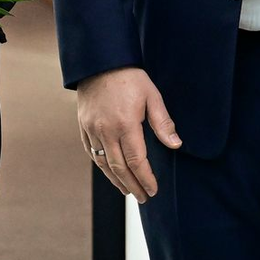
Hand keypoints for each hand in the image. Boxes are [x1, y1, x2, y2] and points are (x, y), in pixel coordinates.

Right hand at [77, 67, 180, 202]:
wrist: (99, 62)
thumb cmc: (129, 77)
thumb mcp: (152, 95)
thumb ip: (163, 122)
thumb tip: (176, 144)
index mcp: (125, 124)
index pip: (136, 161)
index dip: (146, 178)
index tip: (153, 190)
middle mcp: (106, 130)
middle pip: (119, 167)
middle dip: (132, 186)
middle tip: (143, 198)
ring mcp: (92, 129)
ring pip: (103, 163)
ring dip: (116, 180)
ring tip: (127, 191)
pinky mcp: (83, 126)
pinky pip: (91, 151)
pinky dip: (101, 165)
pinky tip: (109, 172)